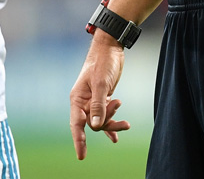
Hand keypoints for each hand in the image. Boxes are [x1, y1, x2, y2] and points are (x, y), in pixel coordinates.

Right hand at [69, 33, 130, 159]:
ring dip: (113, 123)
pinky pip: (105, 117)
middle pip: (93, 124)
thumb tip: (95, 126)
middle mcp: (83, 102)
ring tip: (126, 124)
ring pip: (101, 121)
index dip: (79, 140)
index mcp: (78, 99)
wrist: (110, 48)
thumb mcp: (101, 84)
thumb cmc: (103, 63)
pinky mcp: (102, 99)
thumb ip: (98, 105)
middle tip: (121, 114)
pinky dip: (111, 125)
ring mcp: (93, 101)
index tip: (81, 156)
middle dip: (107, 124)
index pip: (77, 124)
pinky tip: (116, 137)